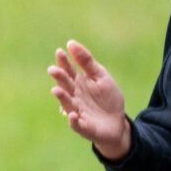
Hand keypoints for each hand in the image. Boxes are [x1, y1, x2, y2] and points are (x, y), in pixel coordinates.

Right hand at [48, 40, 131, 160]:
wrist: (117, 123)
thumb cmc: (107, 98)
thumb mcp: (100, 76)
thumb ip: (86, 61)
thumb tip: (70, 42)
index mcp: (78, 82)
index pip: (68, 70)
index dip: (64, 62)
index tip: (60, 51)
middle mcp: (74, 96)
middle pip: (65, 85)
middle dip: (59, 78)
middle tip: (53, 70)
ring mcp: (77, 111)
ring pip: (68, 104)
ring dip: (62, 98)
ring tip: (57, 90)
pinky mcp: (84, 127)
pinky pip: (77, 124)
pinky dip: (74, 121)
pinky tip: (73, 115)